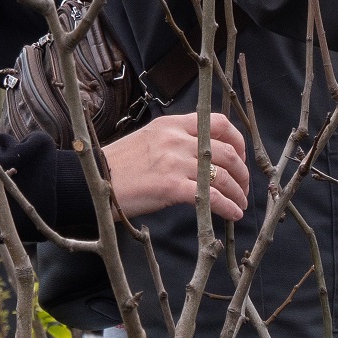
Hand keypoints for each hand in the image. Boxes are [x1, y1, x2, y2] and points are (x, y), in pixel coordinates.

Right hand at [100, 113, 249, 222]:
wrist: (94, 178)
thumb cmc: (119, 164)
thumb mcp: (150, 139)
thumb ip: (176, 141)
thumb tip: (203, 156)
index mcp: (173, 124)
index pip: (218, 123)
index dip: (238, 141)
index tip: (240, 158)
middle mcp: (177, 139)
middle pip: (227, 151)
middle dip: (242, 172)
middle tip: (243, 187)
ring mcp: (175, 162)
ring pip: (223, 175)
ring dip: (238, 192)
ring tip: (240, 204)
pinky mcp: (171, 186)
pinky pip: (211, 197)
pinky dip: (227, 207)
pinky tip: (232, 214)